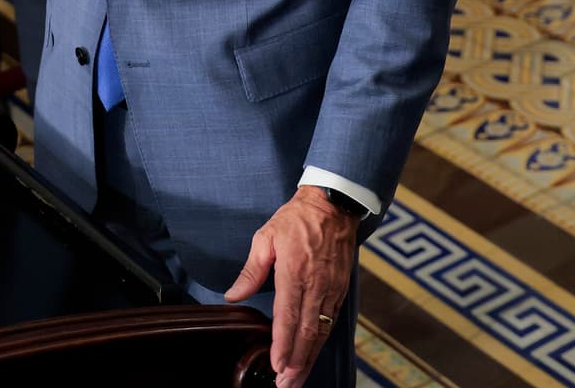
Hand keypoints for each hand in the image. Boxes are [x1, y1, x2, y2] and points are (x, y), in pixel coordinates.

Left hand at [224, 187, 358, 387]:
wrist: (333, 205)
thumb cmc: (297, 219)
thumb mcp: (266, 238)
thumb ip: (251, 271)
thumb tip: (233, 295)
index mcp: (295, 272)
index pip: (288, 316)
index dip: (283, 344)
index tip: (277, 366)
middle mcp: (316, 285)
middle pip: (307, 332)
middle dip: (296, 362)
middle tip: (286, 385)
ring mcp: (331, 289)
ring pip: (321, 331)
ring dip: (309, 358)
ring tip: (298, 378)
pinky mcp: (341, 290)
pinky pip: (331, 321)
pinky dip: (321, 342)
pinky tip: (312, 355)